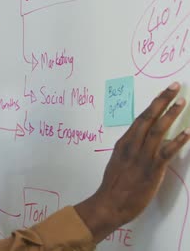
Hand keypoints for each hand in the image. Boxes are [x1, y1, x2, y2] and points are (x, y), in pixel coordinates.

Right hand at [75, 82, 189, 242]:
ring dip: (171, 115)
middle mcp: (132, 146)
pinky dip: (178, 140)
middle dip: (162, 101)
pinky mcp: (151, 169)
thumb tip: (143, 144)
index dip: (153, 104)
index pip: (140, 118)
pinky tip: (187, 132)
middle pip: (148, 118)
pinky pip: (166, 151)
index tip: (164, 93)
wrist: (110, 203)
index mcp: (123, 143)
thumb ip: (130, 151)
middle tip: (175, 87)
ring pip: (158, 130)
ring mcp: (141, 157)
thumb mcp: (118, 162)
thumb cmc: (114, 186)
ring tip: (182, 102)